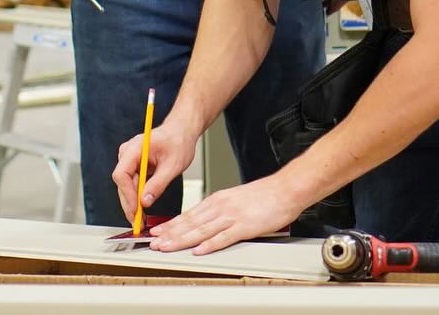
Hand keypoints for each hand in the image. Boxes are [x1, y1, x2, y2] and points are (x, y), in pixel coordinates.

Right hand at [112, 121, 197, 222]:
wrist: (181, 131)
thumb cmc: (178, 141)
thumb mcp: (173, 165)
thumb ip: (158, 184)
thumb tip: (144, 202)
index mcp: (136, 148)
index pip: (121, 174)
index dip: (127, 194)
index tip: (136, 210)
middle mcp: (128, 152)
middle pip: (121, 182)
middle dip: (129, 203)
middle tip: (137, 222)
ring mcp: (130, 158)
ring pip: (126, 185)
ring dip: (132, 202)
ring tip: (140, 219)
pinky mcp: (134, 165)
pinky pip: (132, 183)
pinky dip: (136, 196)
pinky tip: (141, 208)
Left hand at [148, 176, 305, 254]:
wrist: (285, 189)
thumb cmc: (263, 195)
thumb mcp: (234, 197)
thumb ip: (219, 209)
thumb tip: (204, 220)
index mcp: (217, 200)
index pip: (189, 214)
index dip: (171, 224)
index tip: (157, 232)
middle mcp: (220, 207)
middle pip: (190, 223)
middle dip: (170, 233)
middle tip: (154, 242)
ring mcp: (232, 217)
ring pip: (201, 230)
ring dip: (182, 240)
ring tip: (167, 247)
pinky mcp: (245, 226)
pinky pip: (224, 237)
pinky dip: (209, 245)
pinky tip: (198, 250)